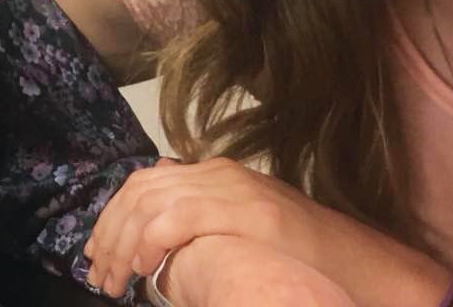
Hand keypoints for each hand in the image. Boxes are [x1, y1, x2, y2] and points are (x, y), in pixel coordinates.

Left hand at [83, 157, 446, 304]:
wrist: (357, 260)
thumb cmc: (299, 253)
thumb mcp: (241, 227)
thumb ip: (202, 217)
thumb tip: (158, 226)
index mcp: (213, 173)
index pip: (144, 182)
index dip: (112, 215)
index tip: (95, 252)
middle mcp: (216, 172)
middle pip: (140, 189)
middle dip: (109, 230)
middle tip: (97, 272)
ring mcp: (230, 188)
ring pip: (151, 202)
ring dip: (122, 242)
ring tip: (112, 279)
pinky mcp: (243, 210)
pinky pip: (179, 217)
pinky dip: (151, 239)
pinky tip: (143, 267)